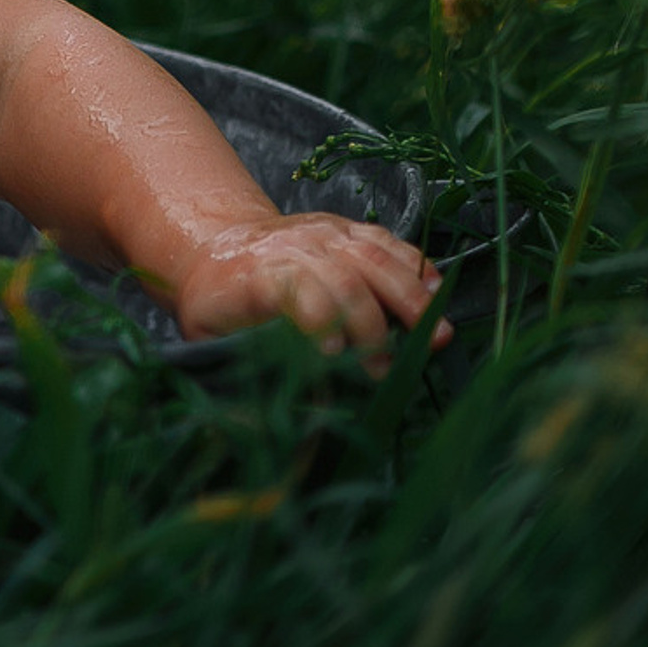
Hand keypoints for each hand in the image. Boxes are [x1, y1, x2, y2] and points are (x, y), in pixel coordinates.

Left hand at [170, 212, 450, 367]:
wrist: (217, 247)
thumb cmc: (218, 302)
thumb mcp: (208, 334)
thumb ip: (236, 366)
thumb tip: (266, 417)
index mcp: (255, 272)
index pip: (291, 286)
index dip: (315, 316)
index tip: (332, 354)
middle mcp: (292, 246)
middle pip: (341, 276)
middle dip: (369, 324)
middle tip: (383, 370)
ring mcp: (322, 233)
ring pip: (371, 256)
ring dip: (409, 296)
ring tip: (439, 336)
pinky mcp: (345, 230)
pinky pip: (386, 242)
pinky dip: (415, 266)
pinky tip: (437, 293)